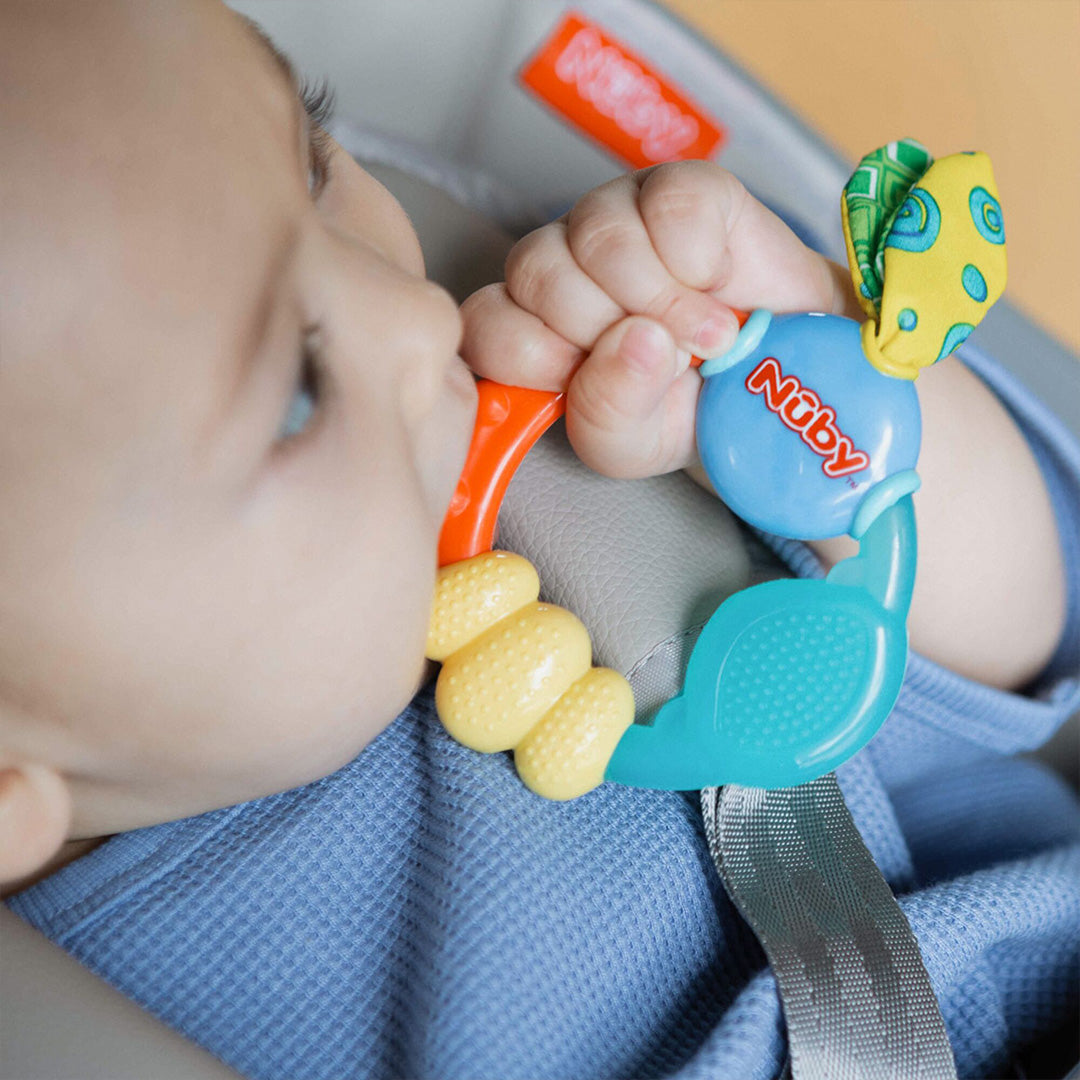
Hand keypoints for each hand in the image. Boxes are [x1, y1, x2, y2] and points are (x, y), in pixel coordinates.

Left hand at [461, 161, 857, 479]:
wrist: (778, 374)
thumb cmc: (689, 409)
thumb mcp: (634, 444)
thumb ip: (606, 416)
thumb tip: (633, 343)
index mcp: (529, 325)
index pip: (485, 325)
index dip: (537, 357)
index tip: (588, 382)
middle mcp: (558, 262)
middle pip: (538, 274)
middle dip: (604, 331)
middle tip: (661, 362)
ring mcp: (612, 215)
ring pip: (601, 238)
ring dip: (662, 301)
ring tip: (706, 337)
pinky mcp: (675, 186)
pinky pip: (670, 208)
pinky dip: (702, 262)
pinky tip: (717, 282)